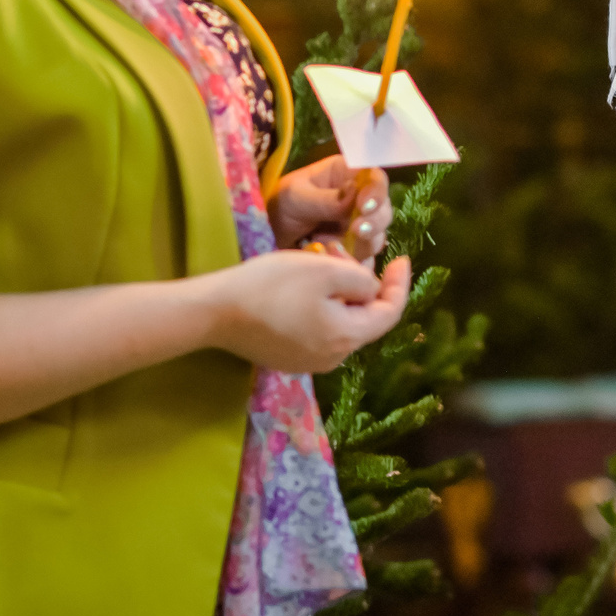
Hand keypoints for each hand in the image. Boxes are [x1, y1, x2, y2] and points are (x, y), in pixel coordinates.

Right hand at [202, 248, 409, 371]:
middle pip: (365, 319)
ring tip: (325, 262)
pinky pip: (320, 331)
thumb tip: (371, 291)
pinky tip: (307, 286)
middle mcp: (333, 358)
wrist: (214, 312)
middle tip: (349, 253)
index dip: (400, 284)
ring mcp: (308, 362)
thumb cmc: (273, 285)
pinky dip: (324, 307)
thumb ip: (361, 280)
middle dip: (365, 284)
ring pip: (342, 323)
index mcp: (346, 338)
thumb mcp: (326, 270)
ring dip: (343, 294)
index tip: (402, 258)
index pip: (390, 313)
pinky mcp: (288, 358)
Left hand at [268, 155, 391, 257]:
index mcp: (348, 176)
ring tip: (328, 246)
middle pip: (383, 210)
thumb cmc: (278, 206)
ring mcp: (359, 228)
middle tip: (356, 231)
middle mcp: (359, 201)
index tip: (364, 207)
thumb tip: (353, 200)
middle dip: (373, 222)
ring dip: (359, 245)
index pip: (375, 179)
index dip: (376, 192)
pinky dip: (352, 264)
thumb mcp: (295, 196)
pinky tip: (332, 260)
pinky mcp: (354, 251)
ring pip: (376, 238)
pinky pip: (364, 260)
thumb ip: (325, 199)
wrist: (266, 237)